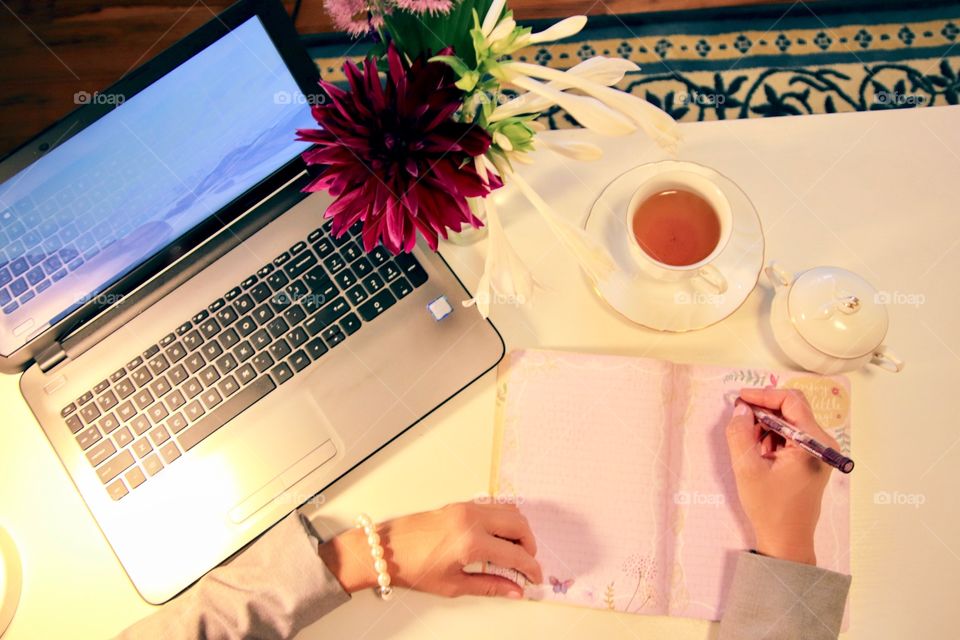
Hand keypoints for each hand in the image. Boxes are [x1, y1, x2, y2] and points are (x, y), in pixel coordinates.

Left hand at [319, 501, 541, 598]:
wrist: (385, 549)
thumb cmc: (412, 568)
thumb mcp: (453, 585)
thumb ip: (489, 585)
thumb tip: (514, 590)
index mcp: (471, 541)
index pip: (515, 554)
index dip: (530, 568)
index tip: (535, 578)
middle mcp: (472, 518)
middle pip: (519, 525)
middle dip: (530, 546)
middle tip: (527, 564)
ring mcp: (466, 507)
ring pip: (509, 511)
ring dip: (518, 531)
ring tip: (513, 553)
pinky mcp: (460, 504)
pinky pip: (493, 507)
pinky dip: (504, 521)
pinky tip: (498, 539)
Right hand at [725, 387, 838, 564]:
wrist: (787, 541)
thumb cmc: (770, 508)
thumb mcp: (747, 468)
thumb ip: (740, 433)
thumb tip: (741, 409)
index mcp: (814, 443)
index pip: (791, 402)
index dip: (763, 395)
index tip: (740, 399)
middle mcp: (823, 443)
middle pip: (792, 409)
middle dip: (763, 411)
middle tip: (740, 421)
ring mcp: (820, 451)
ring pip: (790, 422)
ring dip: (766, 425)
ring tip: (748, 443)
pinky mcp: (813, 459)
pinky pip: (791, 436)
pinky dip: (773, 437)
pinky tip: (759, 452)